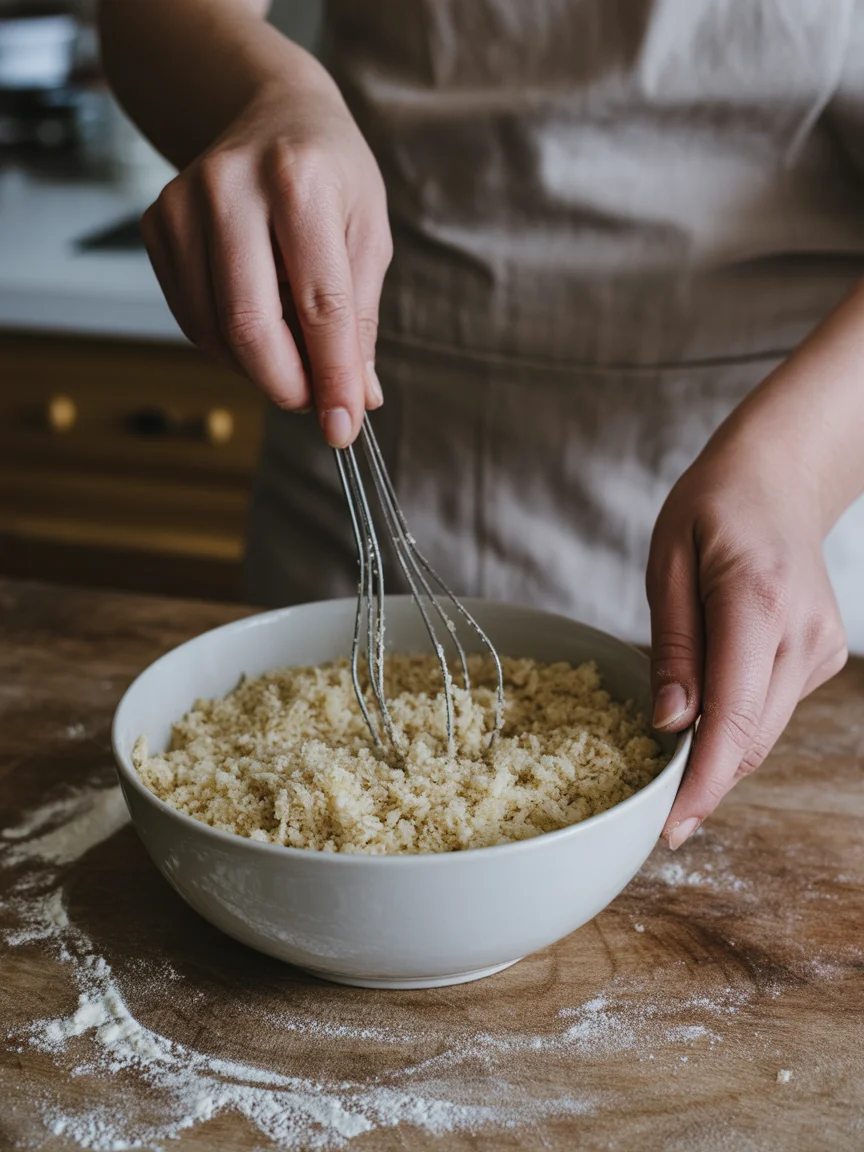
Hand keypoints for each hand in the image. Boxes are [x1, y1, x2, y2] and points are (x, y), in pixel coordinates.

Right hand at [141, 69, 391, 446]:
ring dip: (259, 368)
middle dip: (287, 384)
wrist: (269, 112)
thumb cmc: (330, 175)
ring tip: (295, 356)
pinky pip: (192, 318)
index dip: (333, 377)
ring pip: (214, 331)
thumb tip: (358, 397)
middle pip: (250, 324)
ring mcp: (182, 205)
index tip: (344, 428)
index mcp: (299, 181)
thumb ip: (360, 317)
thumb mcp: (368, 234)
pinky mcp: (156, 225)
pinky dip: (229, 346)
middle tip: (315, 403)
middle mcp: (231, 186)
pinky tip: (259, 326)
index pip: (319, 305)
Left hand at [646, 430, 847, 848]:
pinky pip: (771, 711)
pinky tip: (705, 704)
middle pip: (751, 738)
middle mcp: (802, 633)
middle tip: (653, 814)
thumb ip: (672, 646)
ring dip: (717, 755)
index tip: (670, 828)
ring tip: (669, 758)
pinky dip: (735, 724)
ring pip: (764, 733)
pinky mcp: (822, 657)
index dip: (702, 782)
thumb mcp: (667, 563)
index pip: (734, 716)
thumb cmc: (711, 509)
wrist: (780, 478)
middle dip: (703, 783)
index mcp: (757, 602)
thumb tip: (671, 725)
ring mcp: (821, 649)